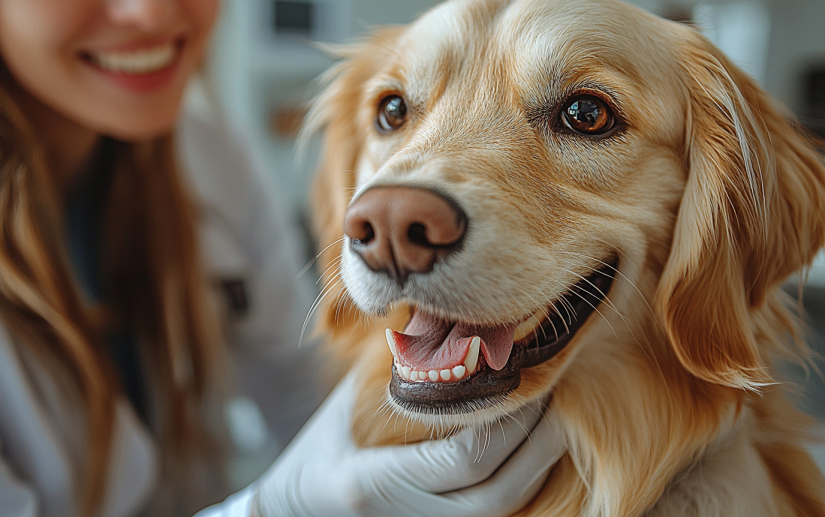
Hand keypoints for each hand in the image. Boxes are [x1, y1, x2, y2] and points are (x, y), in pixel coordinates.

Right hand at [253, 372, 566, 516]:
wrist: (294, 509)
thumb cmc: (320, 450)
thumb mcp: (346, 407)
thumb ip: (395, 376)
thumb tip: (442, 324)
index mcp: (374, 484)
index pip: (464, 460)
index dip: (508, 421)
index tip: (526, 378)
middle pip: (499, 492)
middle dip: (539, 444)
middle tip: (559, 395)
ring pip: (504, 509)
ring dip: (539, 465)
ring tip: (556, 419)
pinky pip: (495, 515)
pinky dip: (522, 482)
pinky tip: (536, 450)